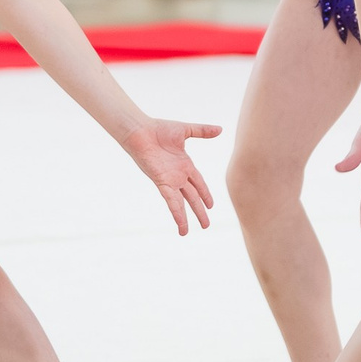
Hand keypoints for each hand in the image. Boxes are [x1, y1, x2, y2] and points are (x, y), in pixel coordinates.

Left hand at [118, 115, 221, 234]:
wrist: (140, 131)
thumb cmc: (158, 129)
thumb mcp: (186, 130)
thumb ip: (203, 131)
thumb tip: (221, 129)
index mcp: (185, 165)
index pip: (199, 184)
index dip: (205, 194)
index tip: (211, 206)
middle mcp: (178, 175)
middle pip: (192, 197)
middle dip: (199, 211)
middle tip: (206, 225)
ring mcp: (170, 180)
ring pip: (181, 203)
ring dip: (186, 217)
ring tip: (189, 232)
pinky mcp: (161, 182)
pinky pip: (171, 200)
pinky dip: (176, 212)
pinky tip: (180, 223)